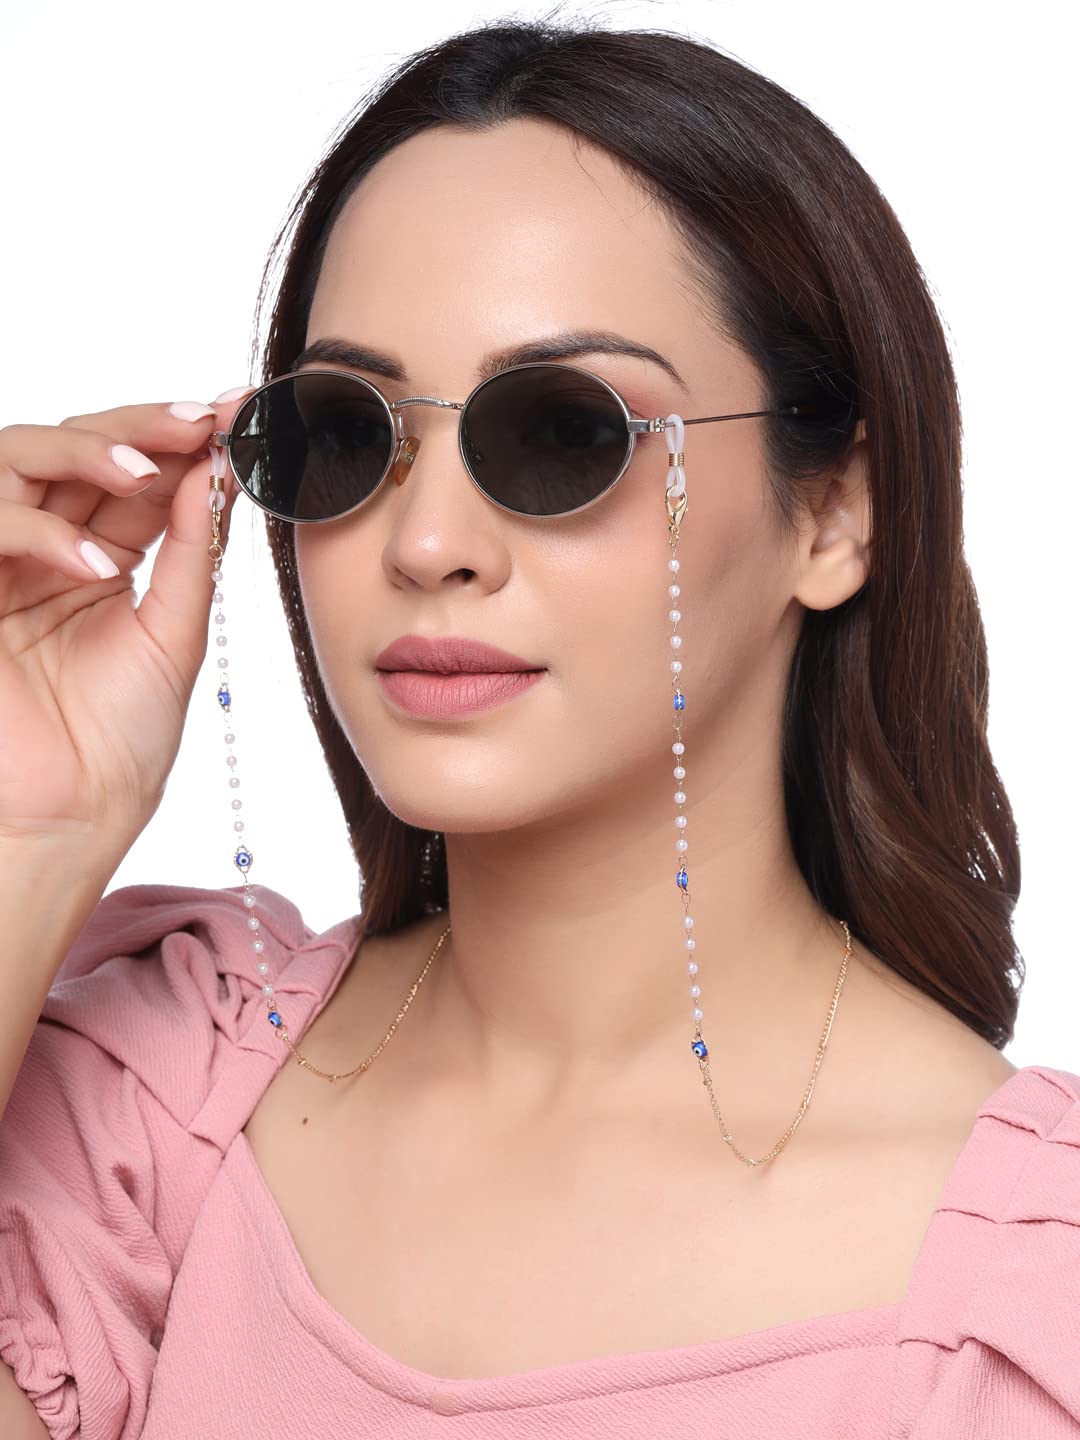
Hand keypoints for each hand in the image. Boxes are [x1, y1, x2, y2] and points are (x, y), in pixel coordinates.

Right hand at [0, 392, 252, 848]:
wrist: (68, 817)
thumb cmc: (118, 741)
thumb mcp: (172, 636)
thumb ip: (188, 553)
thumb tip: (217, 472)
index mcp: (100, 559)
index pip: (135, 477)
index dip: (180, 440)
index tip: (237, 410)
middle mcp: (48, 551)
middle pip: (75, 448)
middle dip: (138, 425)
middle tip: (199, 418)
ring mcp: (1, 565)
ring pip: (18, 460)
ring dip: (85, 453)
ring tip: (146, 470)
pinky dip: (40, 534)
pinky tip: (97, 564)